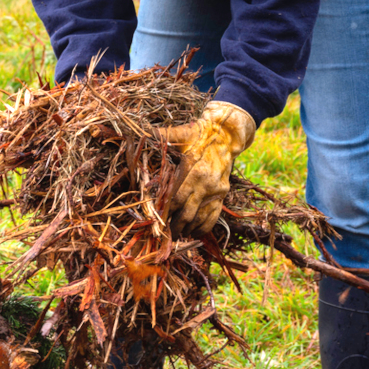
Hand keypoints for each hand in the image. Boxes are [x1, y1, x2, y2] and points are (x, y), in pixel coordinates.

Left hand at [156, 101, 255, 237]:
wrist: (226, 135)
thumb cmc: (198, 134)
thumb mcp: (180, 133)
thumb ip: (161, 136)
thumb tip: (142, 132)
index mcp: (193, 171)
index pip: (175, 199)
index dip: (164, 212)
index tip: (154, 221)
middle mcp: (205, 184)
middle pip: (187, 214)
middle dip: (174, 227)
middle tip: (163, 235)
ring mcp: (216, 191)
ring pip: (200, 219)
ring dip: (187, 230)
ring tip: (175, 235)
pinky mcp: (223, 194)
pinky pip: (214, 217)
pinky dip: (203, 228)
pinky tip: (193, 233)